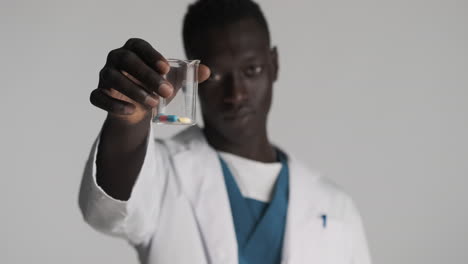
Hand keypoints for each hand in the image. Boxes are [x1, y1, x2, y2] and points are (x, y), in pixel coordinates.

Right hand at [90, 38, 209, 124]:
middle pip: (126, 60)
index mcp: (133, 50)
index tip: (166, 69)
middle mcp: (116, 59)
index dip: (151, 55)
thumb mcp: (173, 81)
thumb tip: (207, 71)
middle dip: (147, 76)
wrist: (140, 111)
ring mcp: (104, 76)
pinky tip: (131, 111)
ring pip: (112, 79)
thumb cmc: (155, 88)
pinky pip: (99, 97)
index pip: (139, 46)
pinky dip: (114, 105)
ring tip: (154, 103)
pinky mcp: (98, 95)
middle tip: (167, 92)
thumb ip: (190, 75)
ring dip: (134, 91)